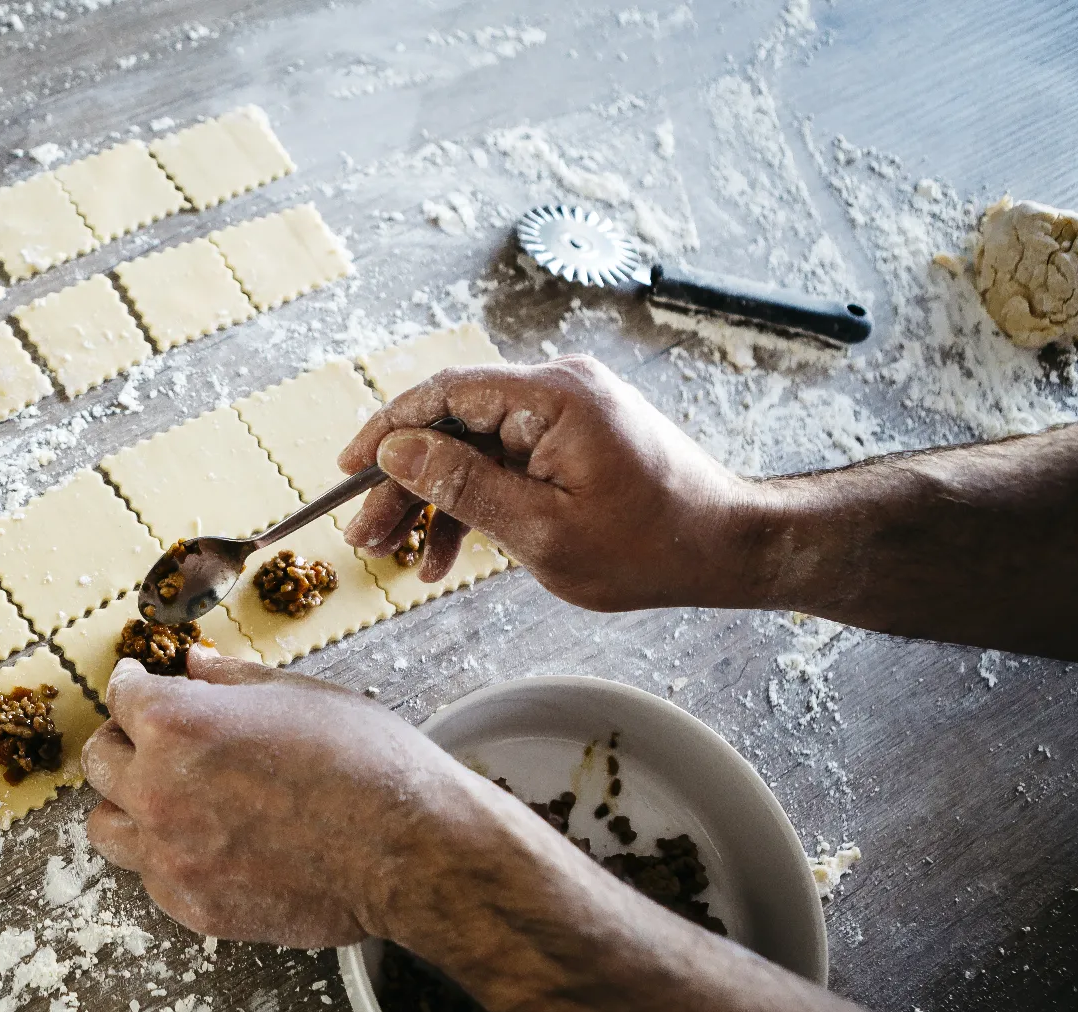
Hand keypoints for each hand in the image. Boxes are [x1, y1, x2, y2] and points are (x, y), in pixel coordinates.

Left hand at [80, 650, 473, 947]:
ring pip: (106, 828)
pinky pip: (150, 877)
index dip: (132, 686)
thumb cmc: (365, 762)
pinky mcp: (194, 906)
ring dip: (128, 805)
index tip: (139, 686)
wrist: (410, 850)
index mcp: (178, 725)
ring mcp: (171, 856)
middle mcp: (159, 789)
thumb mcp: (297, 694)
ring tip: (167, 797)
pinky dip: (166, 857)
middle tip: (149, 738)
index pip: (120, 698)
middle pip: (98, 762)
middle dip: (122, 741)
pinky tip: (205, 842)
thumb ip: (230, 681)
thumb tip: (191, 666)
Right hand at [339, 355, 764, 610]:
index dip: (387, 429)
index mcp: (552, 397)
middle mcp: (558, 388)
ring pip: (474, 448)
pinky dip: (475, 502)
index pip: (444, 393)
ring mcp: (567, 411)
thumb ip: (462, 486)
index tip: (348, 469)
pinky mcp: (573, 436)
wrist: (729, 548)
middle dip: (405, 482)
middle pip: (453, 424)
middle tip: (367, 536)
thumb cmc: (649, 546)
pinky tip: (447, 554)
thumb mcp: (541, 530)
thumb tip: (396, 451)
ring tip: (401, 557)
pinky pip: (506, 460)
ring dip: (435, 501)